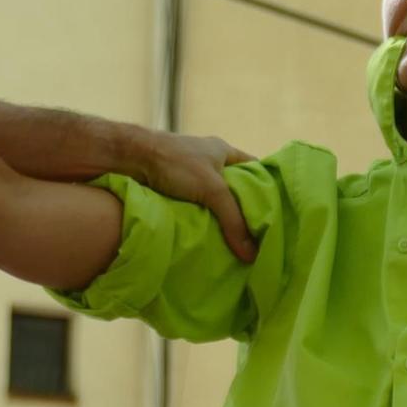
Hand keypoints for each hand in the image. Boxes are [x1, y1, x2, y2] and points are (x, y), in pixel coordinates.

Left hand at [124, 129, 258, 262]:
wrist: (129, 158)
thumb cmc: (175, 163)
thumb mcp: (212, 190)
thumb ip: (233, 220)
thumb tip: (252, 254)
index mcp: (224, 152)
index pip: (256, 170)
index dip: (268, 190)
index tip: (278, 214)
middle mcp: (209, 162)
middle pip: (235, 190)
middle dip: (244, 211)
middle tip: (258, 237)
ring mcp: (191, 176)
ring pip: (214, 202)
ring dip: (221, 220)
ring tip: (236, 244)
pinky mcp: (174, 190)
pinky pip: (196, 209)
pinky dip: (203, 223)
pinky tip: (209, 241)